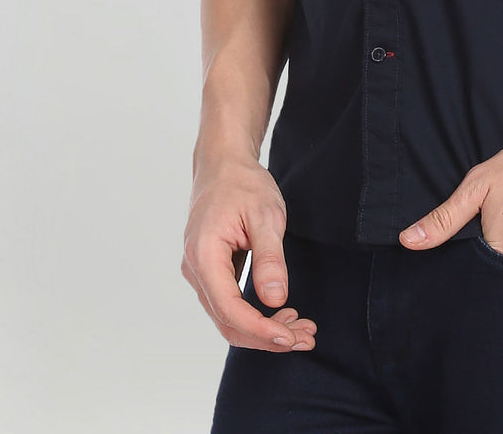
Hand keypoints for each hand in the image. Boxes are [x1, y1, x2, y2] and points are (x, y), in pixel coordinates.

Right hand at [182, 150, 316, 351]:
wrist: (223, 164)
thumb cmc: (243, 184)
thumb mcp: (265, 214)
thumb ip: (269, 257)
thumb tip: (275, 299)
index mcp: (204, 254)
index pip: (229, 309)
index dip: (260, 330)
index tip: (291, 337)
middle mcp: (196, 269)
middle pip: (228, 321)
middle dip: (266, 336)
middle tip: (306, 337)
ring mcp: (201, 273)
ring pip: (229, 316)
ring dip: (263, 329)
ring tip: (301, 329)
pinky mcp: (210, 272)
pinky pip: (230, 303)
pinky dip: (255, 315)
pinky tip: (283, 313)